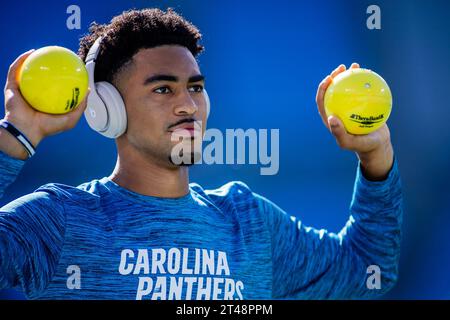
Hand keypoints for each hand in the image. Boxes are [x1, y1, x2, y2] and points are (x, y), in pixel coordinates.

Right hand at [3, 50, 88, 152]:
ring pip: (26, 71)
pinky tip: (31, 52)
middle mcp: (34, 95)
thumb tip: (88, 91)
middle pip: (41, 77)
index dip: (62, 77)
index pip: (55, 86)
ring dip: (33, 59)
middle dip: (47, 66)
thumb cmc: (48, 127)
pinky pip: (16, 70)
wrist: (26, 131)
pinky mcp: (11, 87)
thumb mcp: (70, 119)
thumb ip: (80, 106)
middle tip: (56, 56)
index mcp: (46, 102)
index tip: (70, 68)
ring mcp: (22, 90)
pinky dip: (22, 60)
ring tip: (43, 50)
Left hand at [315, 63, 393, 180]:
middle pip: (332, 90)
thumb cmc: (362, 145)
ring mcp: (349, 105)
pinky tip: (371, 72)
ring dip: (349, 74)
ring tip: (355, 65)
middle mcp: (338, 109)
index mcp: (330, 116)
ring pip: (347, 87)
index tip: (329, 78)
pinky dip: (365, 80)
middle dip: (334, 76)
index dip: (322, 88)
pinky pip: (362, 90)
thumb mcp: (349, 143)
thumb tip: (330, 118)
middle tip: (341, 67)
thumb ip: (339, 133)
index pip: (321, 100)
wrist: (377, 145)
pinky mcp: (361, 103)